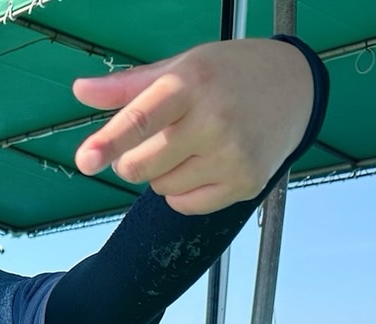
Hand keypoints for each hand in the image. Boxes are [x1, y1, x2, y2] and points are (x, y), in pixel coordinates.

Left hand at [72, 38, 313, 214]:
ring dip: (161, 174)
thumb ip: (127, 86)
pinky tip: (203, 164)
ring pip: (161, 188)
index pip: (143, 118)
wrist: (294, 88)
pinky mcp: (244, 183)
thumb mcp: (180, 66)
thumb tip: (81, 90)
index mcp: (192, 83)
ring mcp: (232, 156)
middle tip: (154, 140)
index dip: (110, 142)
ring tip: (189, 145)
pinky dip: (182, 192)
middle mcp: (214, 120)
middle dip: (132, 160)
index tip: (86, 160)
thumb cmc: (228, 74)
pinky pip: (186, 204)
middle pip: (141, 166)